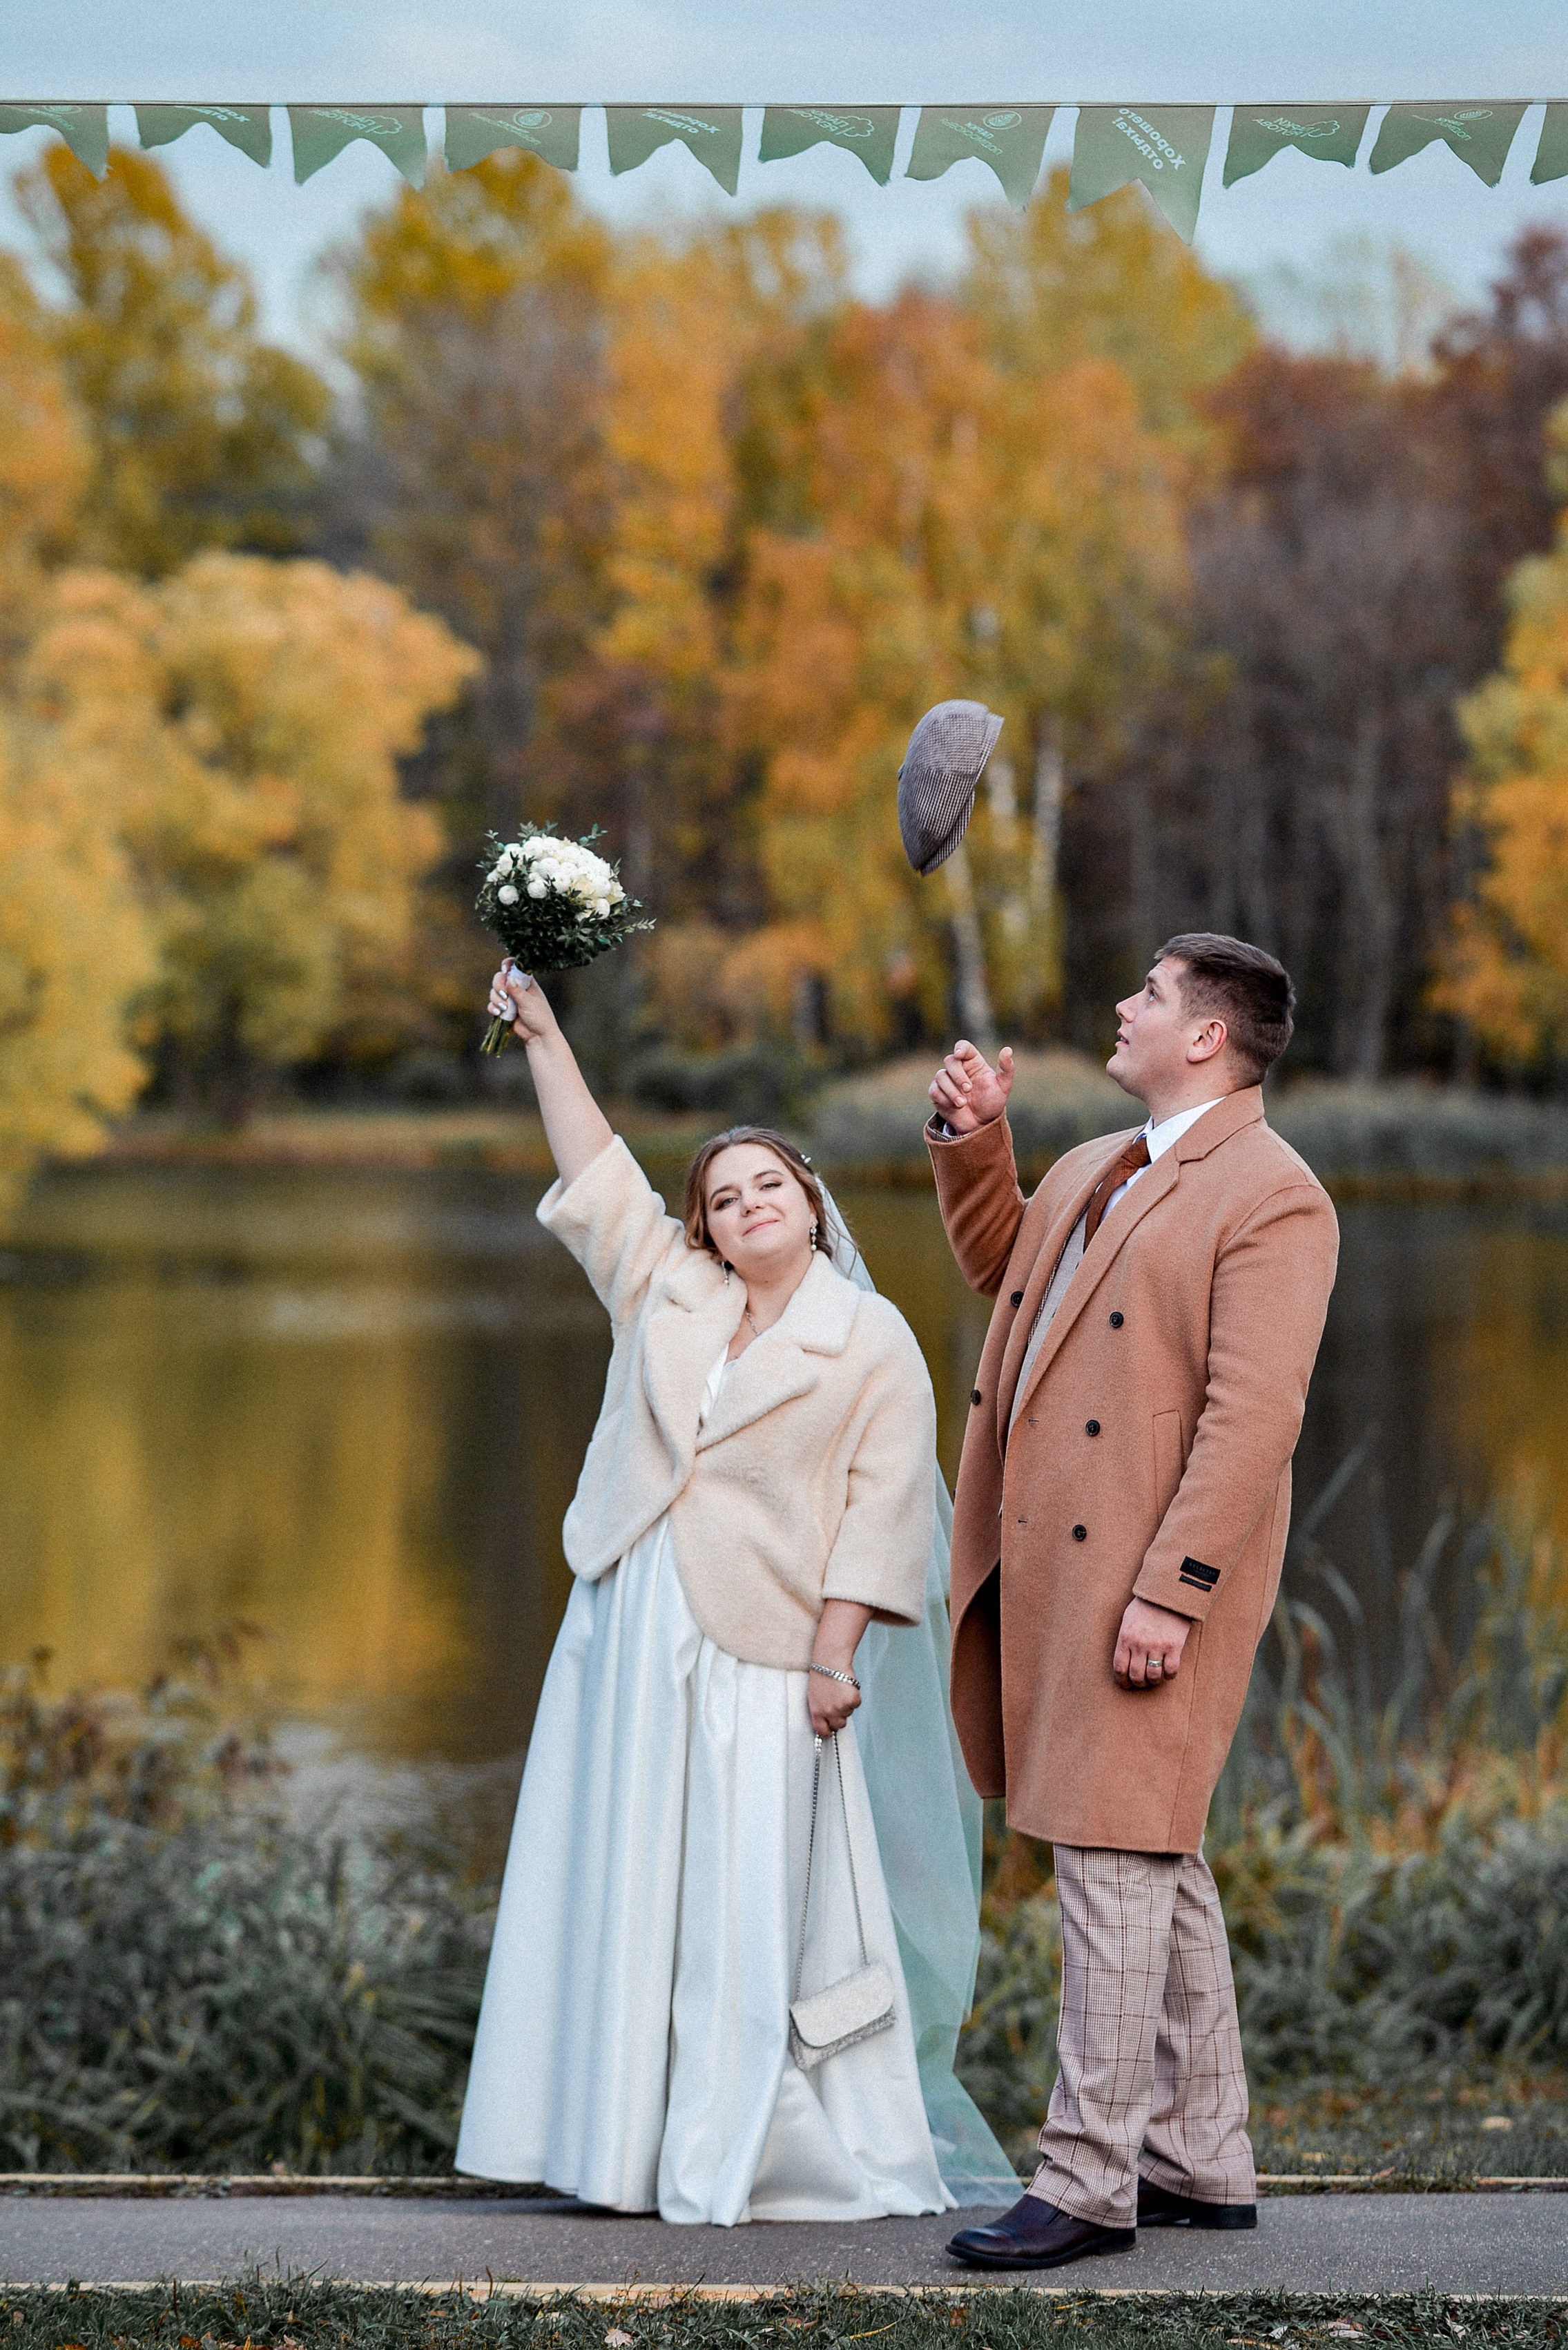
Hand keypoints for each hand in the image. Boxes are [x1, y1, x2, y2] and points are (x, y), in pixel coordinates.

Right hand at [487, 960, 555, 1045]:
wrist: (538, 1036)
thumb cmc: (540, 1017)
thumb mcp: (530, 1003)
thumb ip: (518, 991)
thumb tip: (509, 979)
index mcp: (526, 982)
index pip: (515, 967)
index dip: (508, 964)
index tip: (504, 968)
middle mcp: (516, 988)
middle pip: (500, 978)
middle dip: (498, 985)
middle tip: (504, 994)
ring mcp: (509, 998)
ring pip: (494, 991)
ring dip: (496, 998)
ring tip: (504, 1008)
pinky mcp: (503, 1009)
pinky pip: (492, 1004)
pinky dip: (492, 1007)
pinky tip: (498, 1013)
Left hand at [808, 1598, 871, 1735]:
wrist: (830, 1660)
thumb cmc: (821, 1674)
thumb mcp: (814, 1695)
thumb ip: (820, 1709)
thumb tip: (827, 1720)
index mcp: (816, 1711)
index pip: (822, 1731)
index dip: (828, 1731)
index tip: (831, 1730)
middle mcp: (828, 1712)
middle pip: (840, 1724)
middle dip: (841, 1716)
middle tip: (839, 1701)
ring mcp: (840, 1707)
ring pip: (849, 1713)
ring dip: (847, 1704)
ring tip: (840, 1688)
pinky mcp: (852, 1700)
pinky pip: (857, 1703)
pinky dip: (855, 1696)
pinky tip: (847, 1685)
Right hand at [929, 1041, 1014, 1133]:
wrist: (980, 1124)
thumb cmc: (992, 1102)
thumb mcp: (1003, 1086)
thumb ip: (1006, 1068)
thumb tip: (1008, 1049)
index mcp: (973, 1062)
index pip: (963, 1047)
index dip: (960, 1048)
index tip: (959, 1054)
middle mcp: (958, 1068)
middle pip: (950, 1061)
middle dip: (958, 1076)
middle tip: (968, 1089)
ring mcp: (946, 1080)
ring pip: (941, 1076)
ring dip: (951, 1090)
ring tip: (962, 1103)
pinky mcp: (937, 1093)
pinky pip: (934, 1090)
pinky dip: (944, 1099)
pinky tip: (955, 1106)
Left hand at [1114, 1597, 1190, 1689]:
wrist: (1168, 1592)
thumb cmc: (1146, 1605)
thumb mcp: (1128, 1619)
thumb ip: (1125, 1639)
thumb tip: (1124, 1659)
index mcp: (1125, 1637)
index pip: (1119, 1668)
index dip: (1122, 1681)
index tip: (1126, 1684)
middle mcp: (1139, 1644)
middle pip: (1136, 1676)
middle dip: (1138, 1683)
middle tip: (1142, 1682)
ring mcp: (1157, 1645)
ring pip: (1153, 1676)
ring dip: (1154, 1681)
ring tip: (1155, 1677)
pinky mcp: (1174, 1646)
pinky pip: (1171, 1671)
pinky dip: (1169, 1676)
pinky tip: (1168, 1672)